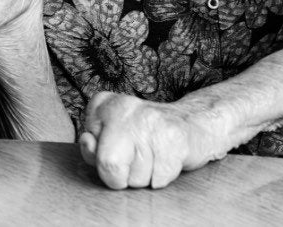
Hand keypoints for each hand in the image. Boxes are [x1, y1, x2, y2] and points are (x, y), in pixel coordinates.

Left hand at [79, 92, 229, 189]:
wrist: (193, 123)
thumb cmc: (144, 136)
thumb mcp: (109, 138)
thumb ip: (92, 147)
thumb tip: (88, 142)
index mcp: (104, 105)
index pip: (91, 151)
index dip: (104, 164)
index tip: (118, 151)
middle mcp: (125, 107)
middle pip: (110, 165)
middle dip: (121, 177)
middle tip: (135, 162)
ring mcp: (150, 120)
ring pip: (136, 178)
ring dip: (145, 176)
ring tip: (153, 156)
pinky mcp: (174, 136)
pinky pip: (159, 179)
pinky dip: (163, 177)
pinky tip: (167, 159)